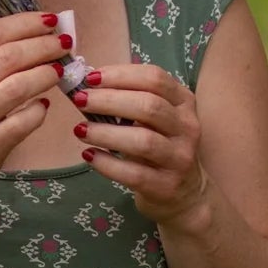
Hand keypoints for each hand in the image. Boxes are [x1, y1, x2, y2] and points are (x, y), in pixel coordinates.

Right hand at [0, 11, 66, 209]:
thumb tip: (28, 40)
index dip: (26, 23)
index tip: (49, 20)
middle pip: (9, 56)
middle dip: (43, 45)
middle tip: (63, 44)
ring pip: (19, 86)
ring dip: (46, 74)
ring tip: (60, 70)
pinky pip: (24, 121)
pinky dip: (40, 110)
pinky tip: (44, 106)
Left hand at [68, 63, 209, 226]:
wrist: (184, 193)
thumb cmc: (159, 146)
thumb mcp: (153, 119)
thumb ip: (128, 100)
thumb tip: (86, 85)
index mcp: (183, 102)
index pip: (155, 78)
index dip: (121, 75)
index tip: (90, 78)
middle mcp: (187, 127)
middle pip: (149, 106)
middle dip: (109, 100)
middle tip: (80, 100)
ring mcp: (180, 158)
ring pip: (143, 140)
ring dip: (106, 132)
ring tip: (80, 130)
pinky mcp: (166, 186)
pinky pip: (134, 174)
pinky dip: (107, 163)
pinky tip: (89, 155)